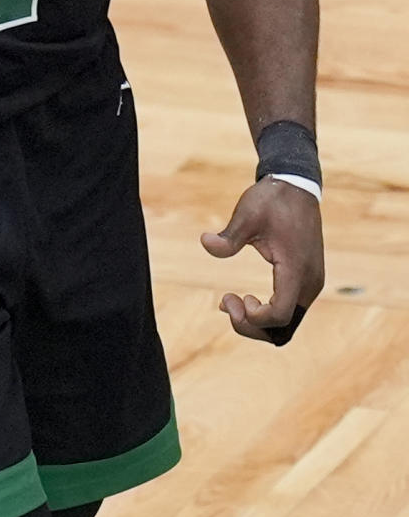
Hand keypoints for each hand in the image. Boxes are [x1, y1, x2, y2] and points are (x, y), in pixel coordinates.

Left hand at [200, 177, 324, 342]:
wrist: (296, 186)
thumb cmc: (272, 200)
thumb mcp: (247, 214)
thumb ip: (229, 236)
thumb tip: (205, 242)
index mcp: (296, 270)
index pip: (279, 316)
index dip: (253, 319)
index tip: (229, 297)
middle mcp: (309, 283)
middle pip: (284, 330)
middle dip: (252, 326)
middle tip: (225, 302)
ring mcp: (311, 283)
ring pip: (287, 324)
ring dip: (258, 322)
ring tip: (230, 301)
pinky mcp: (306, 280)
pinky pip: (289, 310)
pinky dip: (267, 313)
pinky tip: (245, 298)